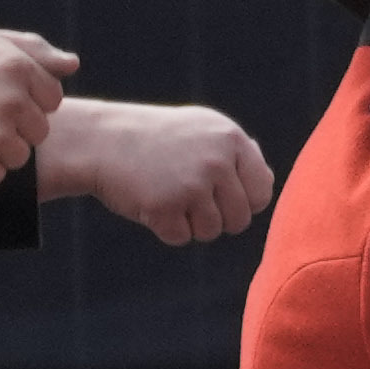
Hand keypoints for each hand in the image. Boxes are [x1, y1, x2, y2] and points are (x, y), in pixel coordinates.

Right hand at [41, 96, 279, 244]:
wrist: (102, 140)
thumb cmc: (157, 139)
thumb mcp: (202, 129)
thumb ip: (237, 153)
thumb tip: (267, 180)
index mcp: (231, 139)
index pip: (262, 192)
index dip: (244, 203)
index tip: (221, 196)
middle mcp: (216, 161)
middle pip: (240, 220)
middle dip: (218, 219)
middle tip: (190, 200)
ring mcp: (191, 184)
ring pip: (212, 232)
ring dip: (191, 225)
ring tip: (170, 197)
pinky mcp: (165, 206)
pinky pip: (181, 238)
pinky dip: (166, 229)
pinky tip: (152, 204)